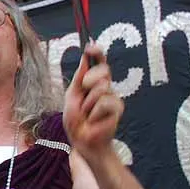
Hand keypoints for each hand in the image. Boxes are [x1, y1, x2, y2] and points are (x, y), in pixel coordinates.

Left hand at [63, 44, 122, 159]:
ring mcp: (112, 97)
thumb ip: (78, 78)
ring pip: (102, 88)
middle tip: (83, 92)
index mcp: (91, 82)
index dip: (97, 53)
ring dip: (88, 103)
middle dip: (89, 79)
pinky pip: (105, 102)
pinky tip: (94, 120)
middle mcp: (104, 87)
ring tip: (86, 114)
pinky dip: (95, 112)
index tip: (91, 47)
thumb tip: (84, 58)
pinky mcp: (118, 109)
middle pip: (103, 70)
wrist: (82, 141)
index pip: (98, 63)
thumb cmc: (75, 121)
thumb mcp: (71, 96)